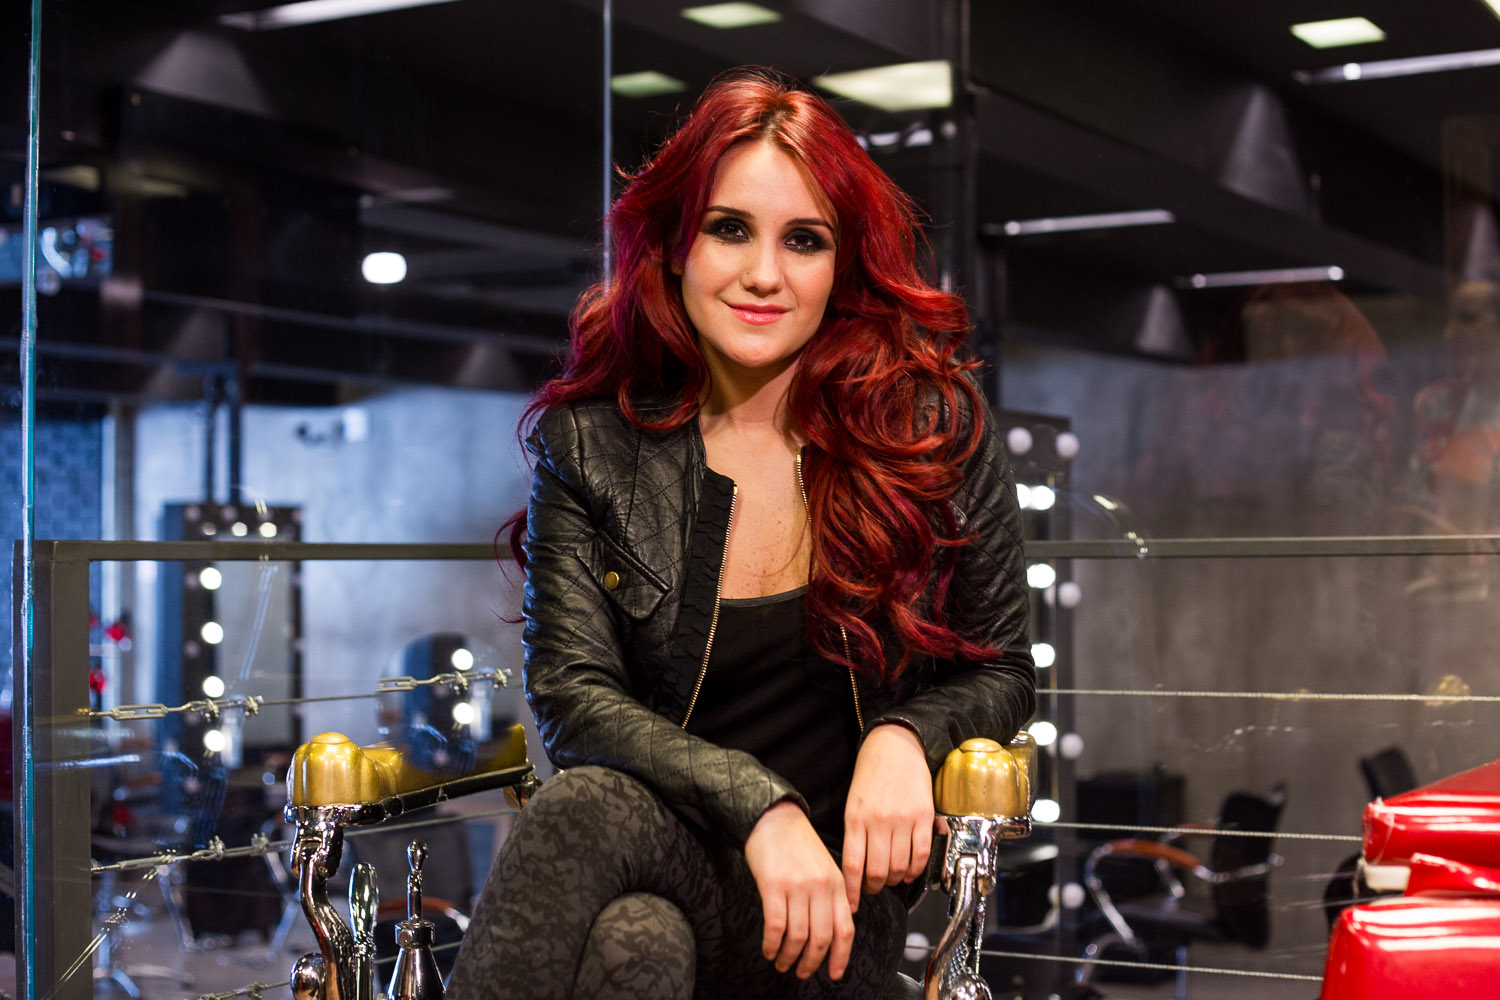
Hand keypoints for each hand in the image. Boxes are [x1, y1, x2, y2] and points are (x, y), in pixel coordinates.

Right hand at [744, 800, 855, 979]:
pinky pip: (775, 926)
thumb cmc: (798, 843)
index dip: (840, 957)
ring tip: (782, 963)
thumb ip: (834, 895)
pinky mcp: (773, 886)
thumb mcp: (825, 866)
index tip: (834, 974)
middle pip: (821, 938)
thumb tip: (839, 928)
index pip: (845, 929)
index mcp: (837, 884)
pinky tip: (768, 950)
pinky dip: (772, 944)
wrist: (774, 817)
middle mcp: (820, 887)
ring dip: (789, 957)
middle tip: (801, 972)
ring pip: (798, 937)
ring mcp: (797, 887)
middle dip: (811, 963)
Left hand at [842, 723, 933, 911]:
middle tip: (874, 888)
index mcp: (856, 819)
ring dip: (895, 880)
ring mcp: (902, 820)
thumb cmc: (870, 776)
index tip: (850, 906)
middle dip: (874, 888)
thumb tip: (856, 872)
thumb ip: (855, 835)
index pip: (852, 866)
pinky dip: (915, 870)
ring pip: (899, 867)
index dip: (852, 892)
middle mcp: (878, 821)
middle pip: (877, 871)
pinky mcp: (923, 816)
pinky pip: (921, 854)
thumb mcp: (852, 804)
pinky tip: (909, 871)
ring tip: (891, 878)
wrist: (895, 746)